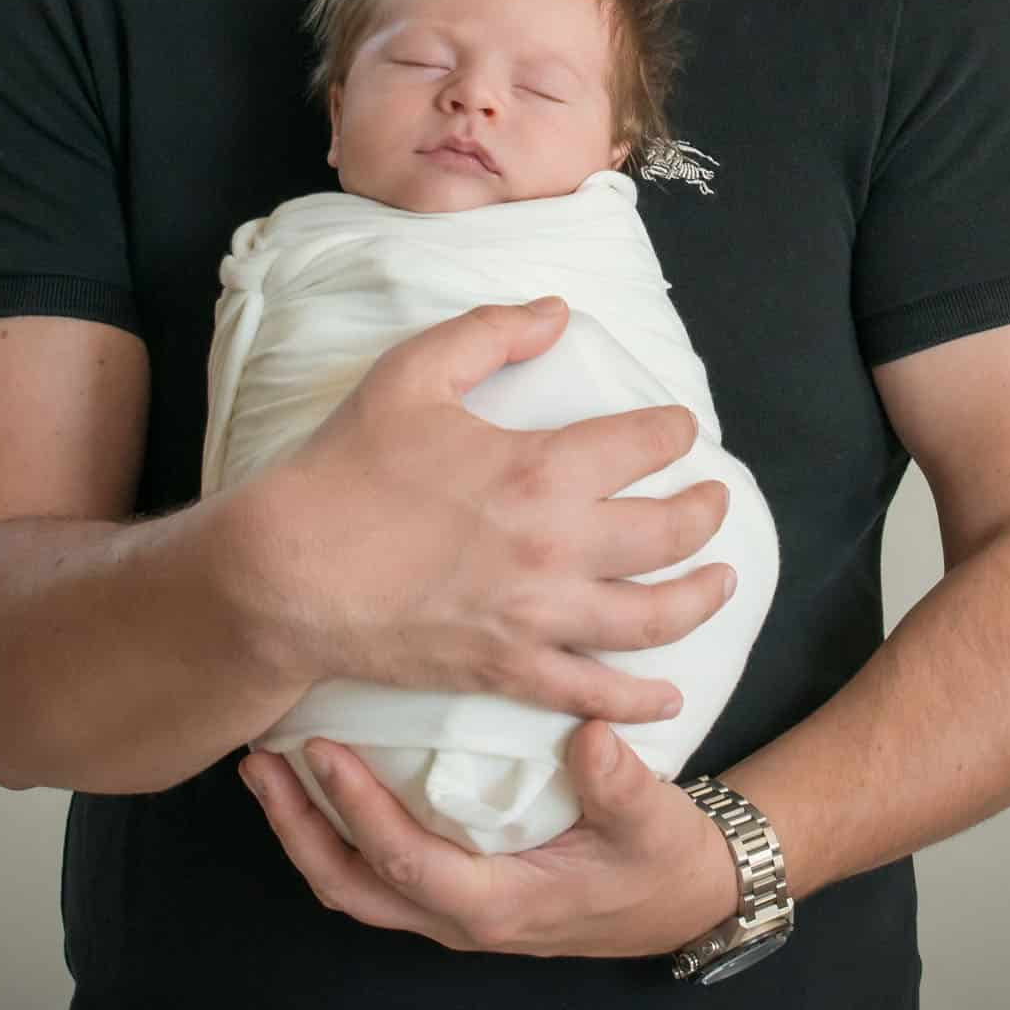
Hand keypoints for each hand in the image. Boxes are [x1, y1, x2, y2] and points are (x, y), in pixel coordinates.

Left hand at [239, 721, 740, 958]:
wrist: (682, 898)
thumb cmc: (661, 860)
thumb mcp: (653, 820)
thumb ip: (620, 782)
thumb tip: (588, 735)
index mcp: (497, 903)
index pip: (405, 861)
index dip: (357, 809)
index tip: (320, 749)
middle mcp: (460, 915)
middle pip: (351, 885)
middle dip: (296, 827)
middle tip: (261, 761)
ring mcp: (451, 906)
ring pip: (354, 883)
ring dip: (305, 828)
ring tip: (270, 766)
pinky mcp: (453, 885)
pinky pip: (374, 867)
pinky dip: (336, 827)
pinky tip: (324, 776)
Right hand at [241, 297, 734, 727]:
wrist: (288, 572)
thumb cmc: (346, 468)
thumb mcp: (413, 372)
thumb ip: (492, 334)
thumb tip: (557, 311)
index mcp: (538, 467)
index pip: (641, 445)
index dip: (673, 432)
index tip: (682, 429)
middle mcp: (555, 545)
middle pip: (668, 534)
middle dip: (706, 513)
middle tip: (718, 501)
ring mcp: (536, 617)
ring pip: (652, 618)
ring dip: (701, 600)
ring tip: (722, 582)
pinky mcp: (508, 669)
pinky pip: (594, 693)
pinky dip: (640, 699)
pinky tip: (668, 696)